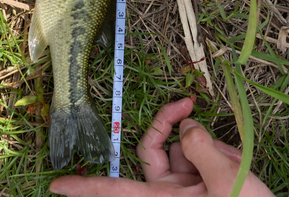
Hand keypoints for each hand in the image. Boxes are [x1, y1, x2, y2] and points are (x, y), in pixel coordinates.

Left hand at [50, 98, 273, 196]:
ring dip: (203, 144)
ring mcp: (183, 187)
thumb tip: (186, 124)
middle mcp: (167, 193)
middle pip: (152, 148)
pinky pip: (196, 154)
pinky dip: (212, 151)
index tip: (56, 185)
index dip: (84, 188)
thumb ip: (200, 147)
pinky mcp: (198, 182)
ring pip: (179, 149)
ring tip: (231, 158)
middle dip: (168, 124)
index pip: (113, 191)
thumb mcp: (226, 180)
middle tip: (190, 101)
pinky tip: (232, 159)